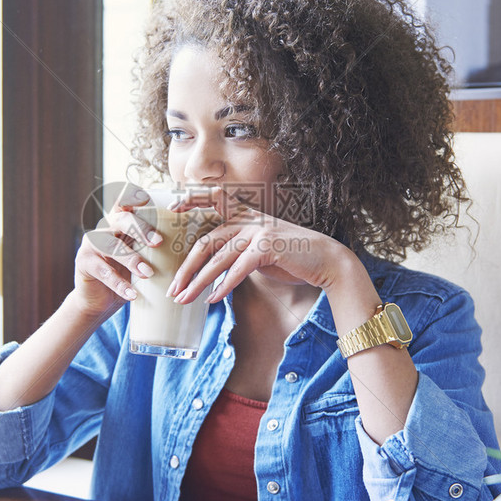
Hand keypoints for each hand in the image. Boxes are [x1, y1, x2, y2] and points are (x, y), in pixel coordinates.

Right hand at [73, 183, 162, 315]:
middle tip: (158, 242)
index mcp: (122, 221)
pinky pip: (103, 271)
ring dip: (132, 259)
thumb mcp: (144, 258)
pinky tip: (132, 294)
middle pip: (122, 219)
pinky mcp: (83, 261)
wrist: (100, 301)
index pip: (127, 201)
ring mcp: (92, 243)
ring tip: (148, 274)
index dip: (134, 196)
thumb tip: (195, 244)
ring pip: (112, 246)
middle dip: (141, 228)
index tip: (148, 199)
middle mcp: (106, 227)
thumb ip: (158, 248)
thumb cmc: (128, 276)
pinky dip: (119, 284)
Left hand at [165, 186, 350, 303]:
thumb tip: (213, 268)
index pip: (214, 202)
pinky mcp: (267, 247)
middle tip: (173, 289)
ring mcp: (258, 231)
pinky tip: (212, 299)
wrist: (327, 261)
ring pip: (218, 259)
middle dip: (186, 269)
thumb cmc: (292, 258)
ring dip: (198, 283)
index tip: (173, 206)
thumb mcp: (260, 250)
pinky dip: (224, 286)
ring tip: (184, 300)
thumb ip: (238, 251)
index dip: (192, 200)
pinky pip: (238, 268)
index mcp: (246, 216)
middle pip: (206, 242)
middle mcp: (249, 220)